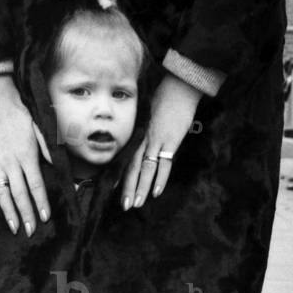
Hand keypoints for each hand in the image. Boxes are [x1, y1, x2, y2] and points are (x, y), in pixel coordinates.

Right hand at [0, 75, 52, 235]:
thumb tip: (58, 166)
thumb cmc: (22, 118)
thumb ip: (48, 150)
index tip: (45, 217)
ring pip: (3, 194)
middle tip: (31, 230)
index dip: (41, 202)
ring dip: (9, 213)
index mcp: (27, 156)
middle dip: (26, 214)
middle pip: (19, 194)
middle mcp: (11, 163)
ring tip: (15, 228)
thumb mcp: (40, 130)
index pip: (36, 185)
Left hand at [122, 73, 202, 209]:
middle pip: (132, 167)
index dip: (120, 175)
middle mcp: (143, 139)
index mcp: (138, 134)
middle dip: (128, 188)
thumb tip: (139, 145)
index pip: (126, 158)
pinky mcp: (171, 140)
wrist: (179, 87)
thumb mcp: (147, 116)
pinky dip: (160, 178)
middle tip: (124, 205)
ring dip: (141, 187)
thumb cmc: (163, 101)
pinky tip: (156, 192)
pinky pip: (164, 163)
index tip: (113, 190)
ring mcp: (156, 140)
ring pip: (146, 169)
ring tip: (136, 203)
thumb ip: (142, 132)